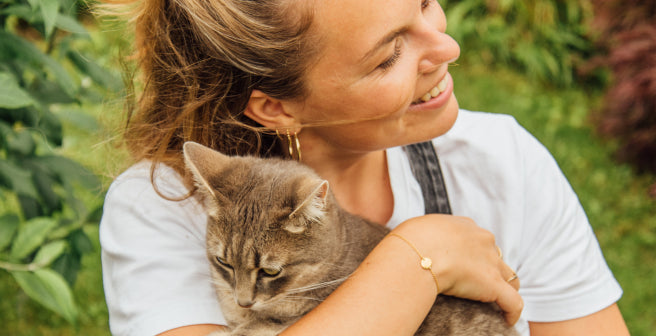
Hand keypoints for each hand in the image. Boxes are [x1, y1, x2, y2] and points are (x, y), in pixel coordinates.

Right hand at [391, 214, 522, 324]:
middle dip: (490, 268)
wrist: (416, 252)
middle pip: (495, 256)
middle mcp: (483, 241)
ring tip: (495, 302)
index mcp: (465, 227)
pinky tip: (507, 320)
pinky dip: (512, 312)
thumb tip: (418, 244)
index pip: (478, 240)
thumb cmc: (410, 241)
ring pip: (509, 277)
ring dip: (504, 288)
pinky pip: (513, 302)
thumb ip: (428, 236)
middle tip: (477, 284)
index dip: (474, 254)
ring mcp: (491, 263)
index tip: (464, 265)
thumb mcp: (419, 229)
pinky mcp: (493, 285)